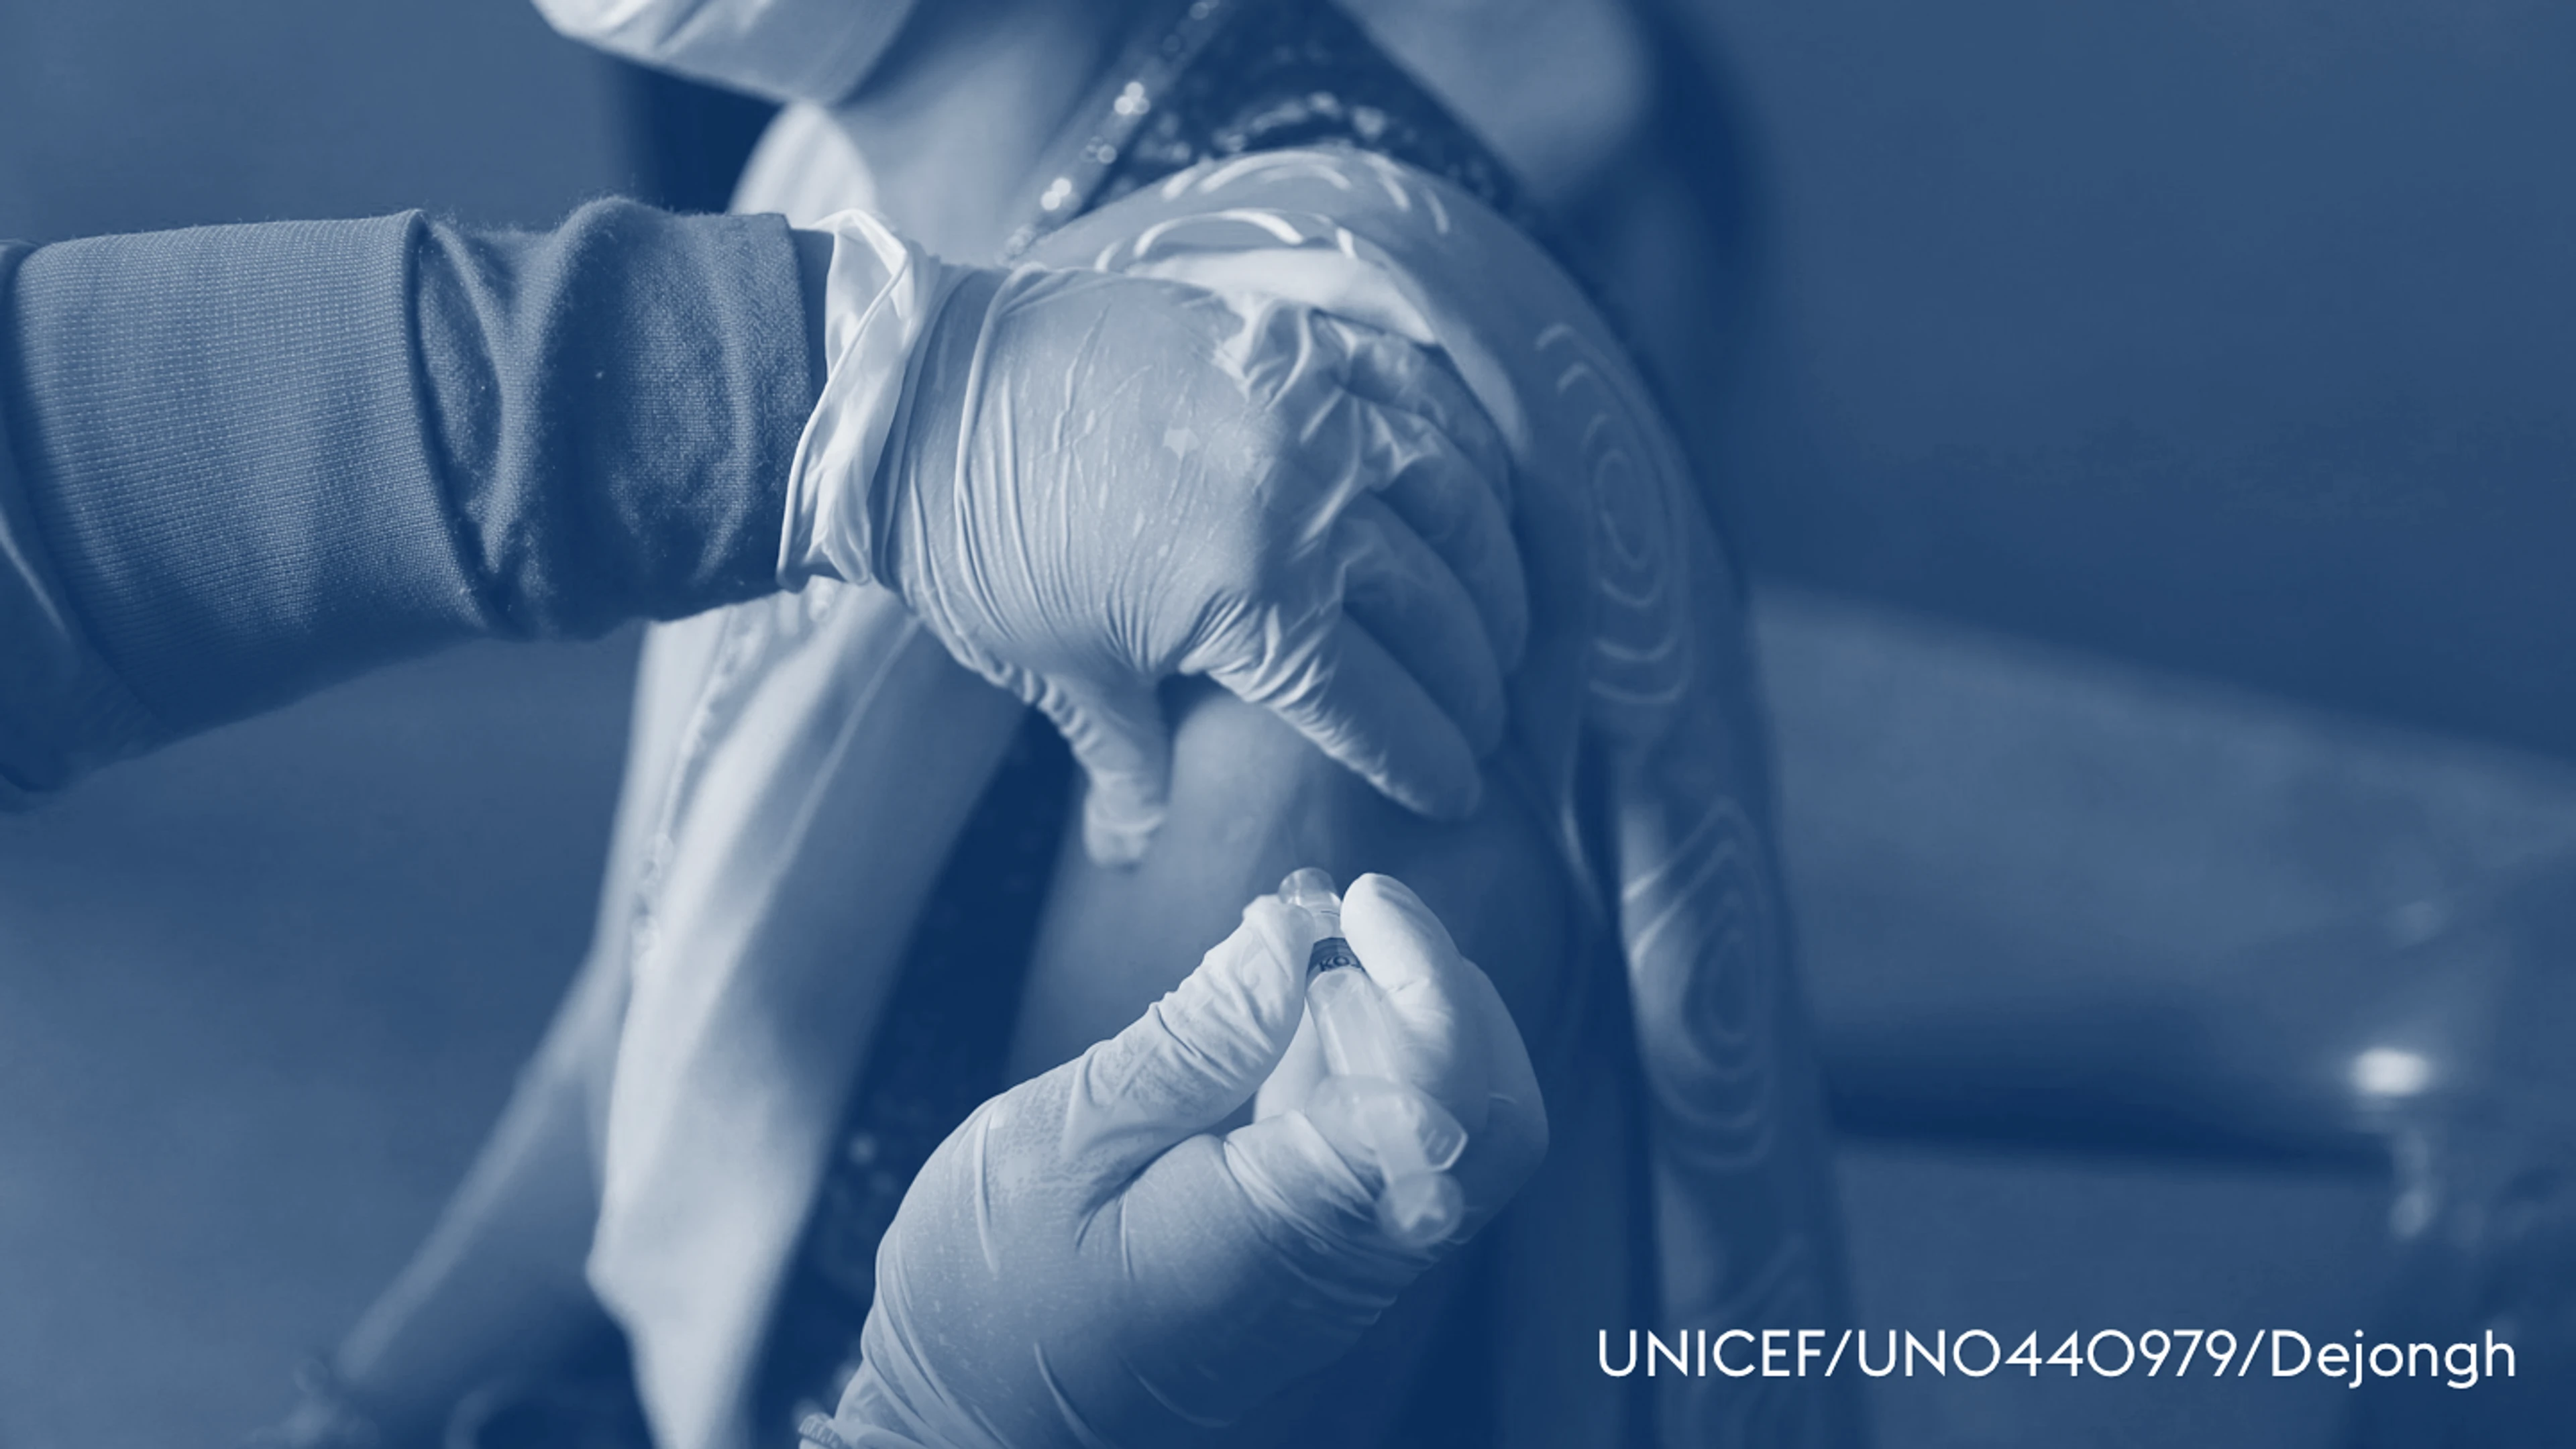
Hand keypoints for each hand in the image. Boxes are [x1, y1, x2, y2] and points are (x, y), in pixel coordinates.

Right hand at [823, 874, 1547, 1447]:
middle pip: (1489, 1115)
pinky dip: (1359, 1064)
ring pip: (1452, 1130)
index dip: (1426, 976)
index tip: (1356, 899)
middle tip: (1341, 916)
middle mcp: (1342, 1261)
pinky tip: (1278, 1014)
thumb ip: (1194, 1042)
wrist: (972, 1429)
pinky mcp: (1320, 1265)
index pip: (1442, 1096)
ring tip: (1293, 945)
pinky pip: (1387, 1153)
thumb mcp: (1060, 1142)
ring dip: (1400, 1019)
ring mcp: (1342, 1271)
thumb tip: (1293, 931)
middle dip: (1439, 989)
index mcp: (1281, 1228)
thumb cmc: (988, 1298)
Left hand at [875, 267, 1526, 864]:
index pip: (1380, 707)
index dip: (1429, 759)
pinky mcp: (1288, 337)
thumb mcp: (1061, 675)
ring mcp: (1307, 405)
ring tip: (1504, 622)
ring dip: (1496, 572)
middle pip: (1438, 613)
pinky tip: (1478, 491)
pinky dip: (1464, 444)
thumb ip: (1130, 762)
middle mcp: (1305, 501)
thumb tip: (1140, 845)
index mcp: (1252, 603)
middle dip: (1477, 683)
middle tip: (1490, 721)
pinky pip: (1415, 388)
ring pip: (1457, 498)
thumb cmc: (977, 548)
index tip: (1458, 790)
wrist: (909, 398)